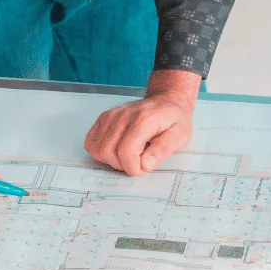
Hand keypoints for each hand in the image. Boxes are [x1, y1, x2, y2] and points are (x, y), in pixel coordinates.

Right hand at [84, 69, 200, 174]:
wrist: (167, 102)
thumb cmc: (174, 120)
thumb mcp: (180, 136)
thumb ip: (163, 151)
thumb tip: (145, 165)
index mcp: (143, 120)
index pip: (126, 152)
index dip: (133, 167)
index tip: (144, 167)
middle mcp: (123, 115)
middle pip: (107, 151)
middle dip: (122, 165)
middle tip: (137, 161)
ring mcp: (111, 115)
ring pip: (97, 148)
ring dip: (110, 159)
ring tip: (127, 154)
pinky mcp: (104, 118)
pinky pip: (91, 141)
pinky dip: (100, 151)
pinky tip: (116, 148)